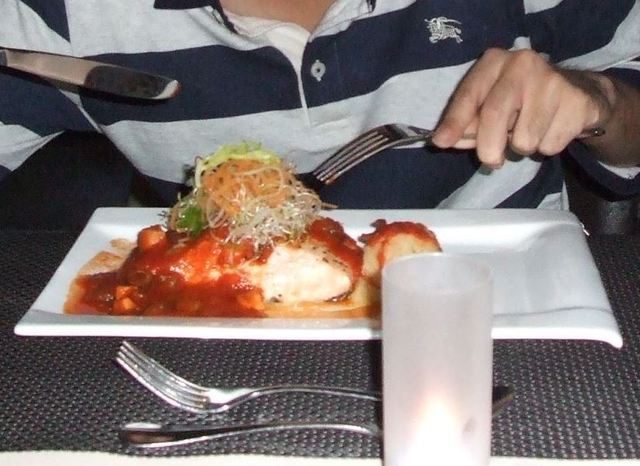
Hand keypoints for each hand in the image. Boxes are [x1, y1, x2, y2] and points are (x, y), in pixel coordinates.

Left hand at [432, 48, 611, 167]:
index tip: (441, 143)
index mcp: (494, 62)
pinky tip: (551, 128)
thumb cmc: (521, 101)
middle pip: (495, 114)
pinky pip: (550, 145)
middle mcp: (522, 64)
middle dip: (488, 147)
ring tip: (530, 131)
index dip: (454, 122)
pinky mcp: (576, 101)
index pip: (468, 94)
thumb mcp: (490, 105)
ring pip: (525, 138)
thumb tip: (445, 141)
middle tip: (491, 161)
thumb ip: (468, 124)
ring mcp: (552, 81)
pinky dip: (547, 147)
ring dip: (523, 148)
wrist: (577, 92)